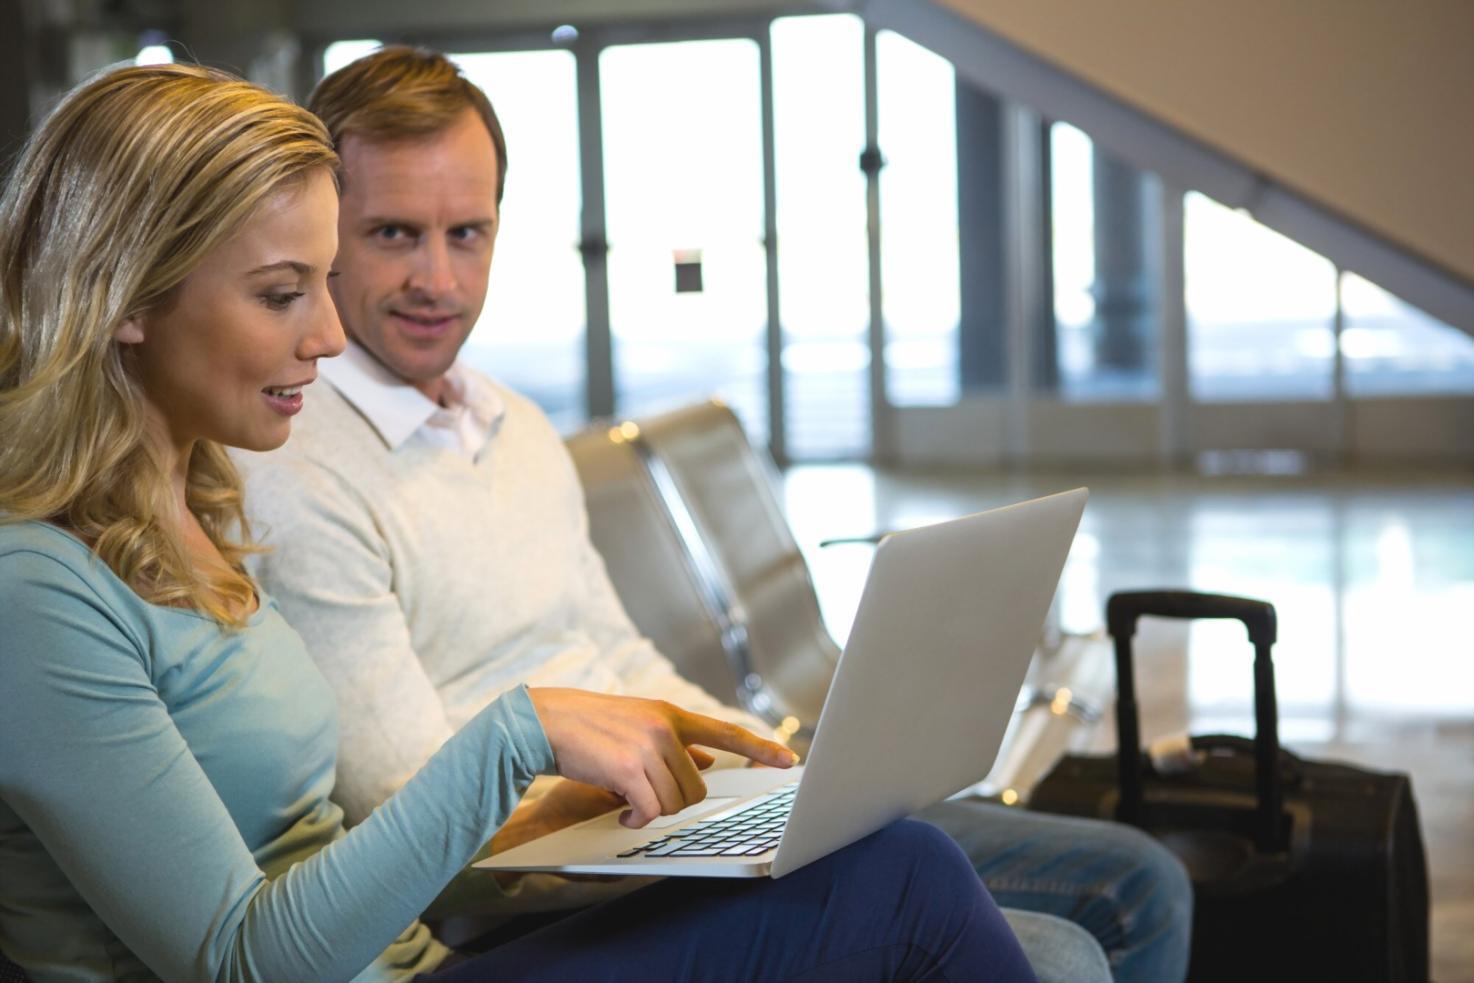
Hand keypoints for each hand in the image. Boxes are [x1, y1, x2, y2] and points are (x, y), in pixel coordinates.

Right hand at [526, 688, 797, 827]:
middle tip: (645, 798)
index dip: (760, 748)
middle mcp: (665, 727)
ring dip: (652, 811)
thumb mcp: (638, 726)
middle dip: (674, 802)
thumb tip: (708, 759)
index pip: (726, 732)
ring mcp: (647, 747)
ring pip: (674, 801)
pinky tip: (623, 813)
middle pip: (696, 786)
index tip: (788, 759)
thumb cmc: (590, 728)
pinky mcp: (628, 769)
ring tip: (628, 802)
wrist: (544, 722)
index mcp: (670, 714)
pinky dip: (637, 819)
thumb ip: (674, 742)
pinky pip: (649, 810)